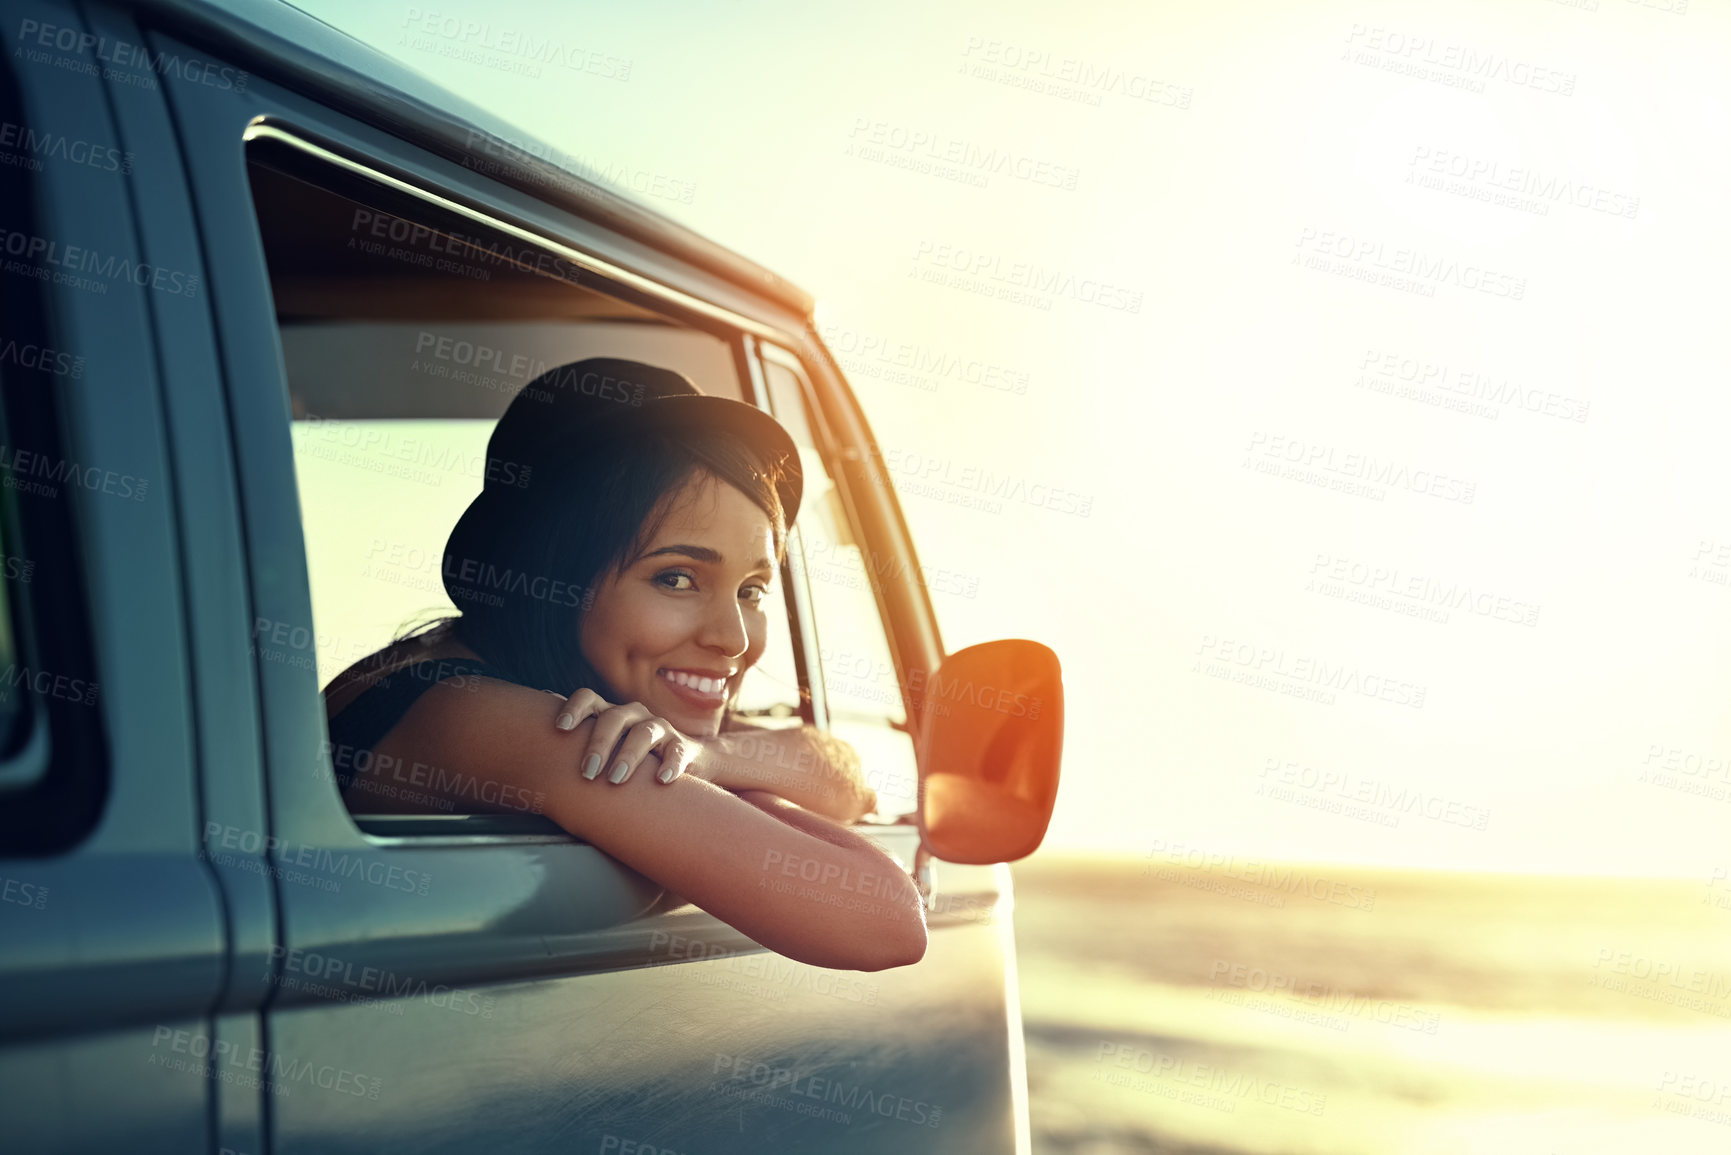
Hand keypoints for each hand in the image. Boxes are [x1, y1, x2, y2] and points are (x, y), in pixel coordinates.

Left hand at [552, 688, 695, 784]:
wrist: (684, 762)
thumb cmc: (632, 757)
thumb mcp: (606, 746)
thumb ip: (578, 737)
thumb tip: (538, 714)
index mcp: (611, 714)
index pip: (589, 698)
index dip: (574, 708)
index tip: (561, 728)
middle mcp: (634, 716)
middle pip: (614, 718)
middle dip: (598, 743)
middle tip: (587, 772)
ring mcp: (660, 729)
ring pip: (643, 733)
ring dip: (628, 755)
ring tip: (616, 779)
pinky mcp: (682, 747)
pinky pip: (677, 752)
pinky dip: (671, 764)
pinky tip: (662, 779)